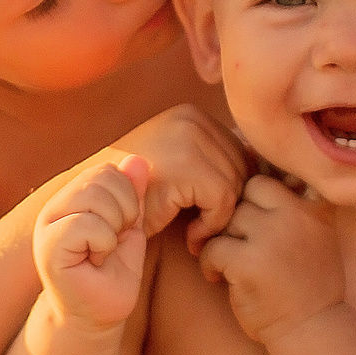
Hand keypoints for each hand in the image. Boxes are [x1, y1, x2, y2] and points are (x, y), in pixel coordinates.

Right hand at [35, 157, 151, 330]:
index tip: (122, 229)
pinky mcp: (48, 247)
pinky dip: (104, 244)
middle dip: (125, 212)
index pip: (108, 170)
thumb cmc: (112, 273)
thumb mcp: (130, 227)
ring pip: (94, 199)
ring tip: (104, 252)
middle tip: (114, 242)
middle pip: (102, 179)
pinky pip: (86, 224)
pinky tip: (96, 262)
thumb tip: (136, 160)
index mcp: (72, 198)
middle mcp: (54, 207)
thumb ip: (132, 195)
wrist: (97, 315)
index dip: (129, 198)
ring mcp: (48, 226)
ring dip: (114, 230)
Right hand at [105, 105, 246, 253]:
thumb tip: (262, 162)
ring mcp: (187, 138)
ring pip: (235, 185)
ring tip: (199, 237)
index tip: (210, 216)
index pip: (240, 153)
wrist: (93, 212)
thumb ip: (211, 161)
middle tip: (208, 233)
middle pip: (243, 167)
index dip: (233, 190)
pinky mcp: (185, 165)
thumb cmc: (137, 200)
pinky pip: (222, 200)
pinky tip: (192, 239)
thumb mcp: (177, 169)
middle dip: (230, 205)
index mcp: (191, 115)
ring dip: (221, 219)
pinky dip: (212, 227)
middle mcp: (191, 118)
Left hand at [198, 174, 343, 344]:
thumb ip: (294, 203)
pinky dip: (209, 262)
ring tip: (228, 262)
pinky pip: (213, 246)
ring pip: (227, 220)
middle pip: (244, 192)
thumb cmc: (307, 280)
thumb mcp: (316, 231)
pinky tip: (219, 277)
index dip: (253, 197)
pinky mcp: (247, 263)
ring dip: (221, 239)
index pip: (269, 177)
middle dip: (236, 216)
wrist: (311, 327)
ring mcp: (271, 238)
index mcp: (313, 206)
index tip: (250, 219)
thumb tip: (254, 162)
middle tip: (237, 242)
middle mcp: (295, 216)